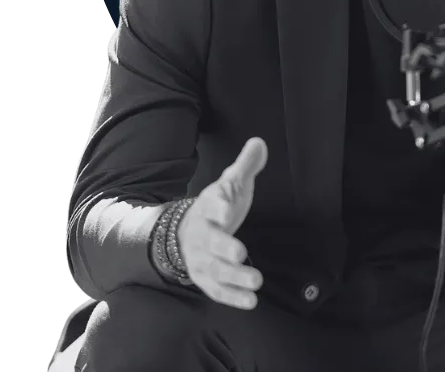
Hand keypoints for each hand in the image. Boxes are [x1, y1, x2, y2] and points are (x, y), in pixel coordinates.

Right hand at [177, 137, 268, 308]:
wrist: (184, 232)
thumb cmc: (217, 205)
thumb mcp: (230, 183)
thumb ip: (245, 165)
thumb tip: (260, 142)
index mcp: (209, 205)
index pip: (211, 203)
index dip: (218, 204)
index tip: (226, 205)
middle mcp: (202, 233)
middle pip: (211, 242)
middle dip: (224, 248)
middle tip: (241, 253)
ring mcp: (201, 258)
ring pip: (214, 270)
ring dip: (234, 277)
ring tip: (257, 282)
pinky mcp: (205, 278)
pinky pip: (216, 290)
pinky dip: (232, 297)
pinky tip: (251, 301)